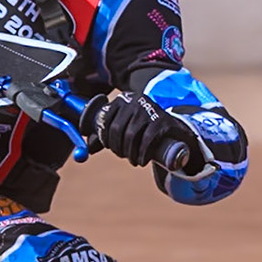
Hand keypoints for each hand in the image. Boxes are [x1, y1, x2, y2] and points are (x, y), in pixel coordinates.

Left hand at [89, 92, 204, 171]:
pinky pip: (148, 139)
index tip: (111, 147)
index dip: (105, 138)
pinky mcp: (163, 121)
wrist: (174, 127)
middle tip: (123, 156)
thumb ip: (105, 134)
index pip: (105, 120)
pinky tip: (142, 160)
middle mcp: (135, 102)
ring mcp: (150, 110)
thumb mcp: (124, 126)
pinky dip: (142, 153)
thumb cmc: (143, 127)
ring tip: (133, 160)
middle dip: (117, 148)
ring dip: (129, 153)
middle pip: (117, 129)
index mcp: (122, 100)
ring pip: (131, 136)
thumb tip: (88, 147)